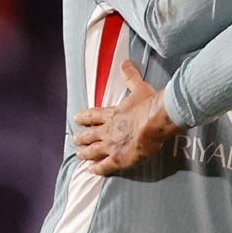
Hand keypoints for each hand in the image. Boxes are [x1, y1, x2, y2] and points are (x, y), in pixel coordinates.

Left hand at [73, 60, 180, 175]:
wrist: (155, 120)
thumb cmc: (149, 104)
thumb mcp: (139, 87)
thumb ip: (131, 76)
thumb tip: (125, 62)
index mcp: (112, 114)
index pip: (93, 115)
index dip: (84, 117)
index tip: (76, 118)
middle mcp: (108, 130)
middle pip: (90, 135)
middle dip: (82, 137)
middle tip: (76, 139)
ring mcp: (111, 146)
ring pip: (93, 151)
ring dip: (85, 153)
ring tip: (80, 155)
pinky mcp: (118, 159)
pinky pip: (103, 166)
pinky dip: (96, 169)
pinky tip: (92, 170)